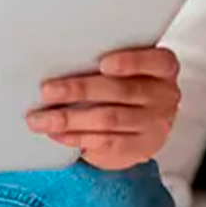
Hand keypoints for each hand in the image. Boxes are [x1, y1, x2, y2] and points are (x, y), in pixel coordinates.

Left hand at [27, 46, 180, 170]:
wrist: (147, 126)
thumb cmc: (130, 85)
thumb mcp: (131, 68)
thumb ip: (107, 60)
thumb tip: (61, 59)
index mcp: (163, 68)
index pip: (155, 61)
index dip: (130, 62)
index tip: (104, 63)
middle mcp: (163, 96)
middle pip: (120, 91)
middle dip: (80, 90)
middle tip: (48, 91)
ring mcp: (153, 124)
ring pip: (108, 119)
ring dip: (69, 119)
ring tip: (41, 118)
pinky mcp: (139, 148)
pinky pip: (104, 142)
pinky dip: (76, 137)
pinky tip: (57, 133)